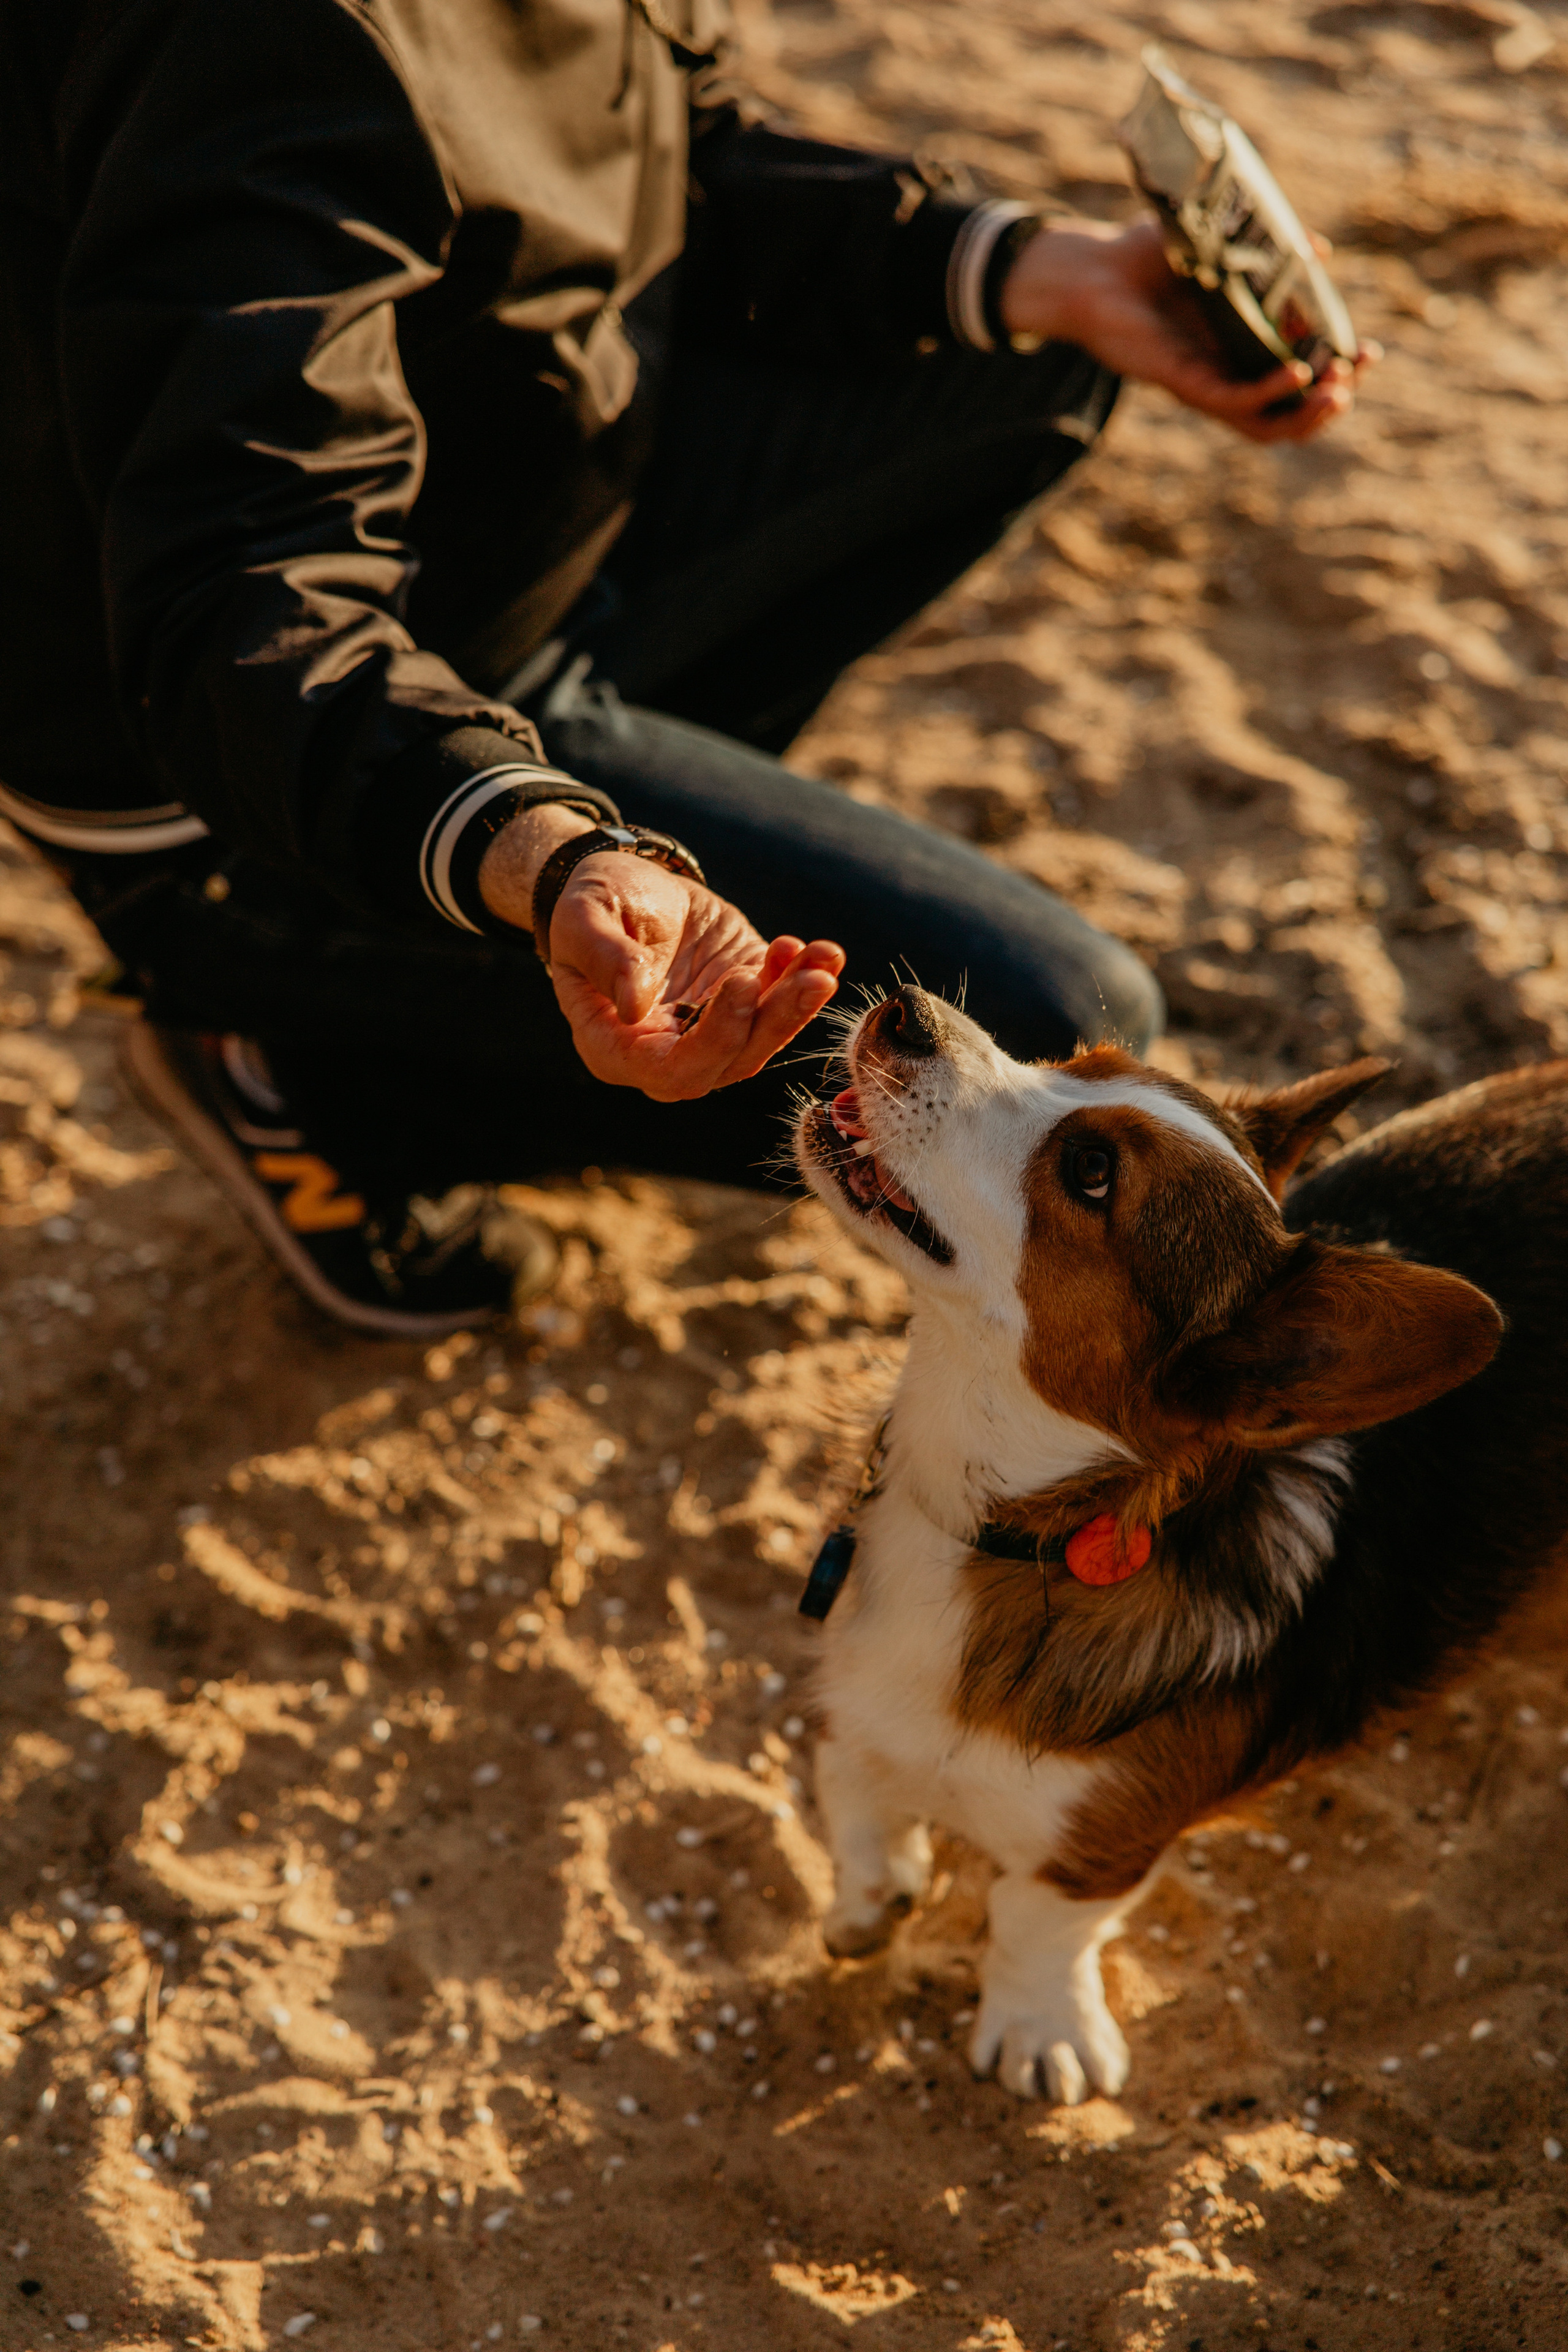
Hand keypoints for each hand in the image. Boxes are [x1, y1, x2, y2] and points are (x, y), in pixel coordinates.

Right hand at [479, 805, 844, 1100]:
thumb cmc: (593, 903)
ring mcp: (710, 1032)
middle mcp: (666, 1053)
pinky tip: (816, 949)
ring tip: (824, 960)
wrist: (628, 883)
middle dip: (775, 1021)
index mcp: (615, 1048)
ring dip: (798, 1004)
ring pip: (762, 1038)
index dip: (714, 1037)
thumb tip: (635, 1007)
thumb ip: (605, 957)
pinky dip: (801, 979)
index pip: (671, 1070)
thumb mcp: (584, 916)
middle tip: (811, 978)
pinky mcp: (743, 1004)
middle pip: (730, 1061)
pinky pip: (778, 1005)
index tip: (740, 982)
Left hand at [1002, 218, 1379, 444]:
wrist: (1092, 271)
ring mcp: (1206, 382)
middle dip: (1332, 400)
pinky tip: (1297, 373)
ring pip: (1266, 424)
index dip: (1339, 371)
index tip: (1370, 353)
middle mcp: (1226, 373)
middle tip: (1358, 376)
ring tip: (1337, 391)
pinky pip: (1232, 403)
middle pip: (1290, 411)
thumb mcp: (1223, 247)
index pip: (1300, 376)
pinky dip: (1268, 393)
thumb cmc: (1148, 257)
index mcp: (1241, 347)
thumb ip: (1271, 251)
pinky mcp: (1182, 382)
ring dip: (1306, 415)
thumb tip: (1319, 251)